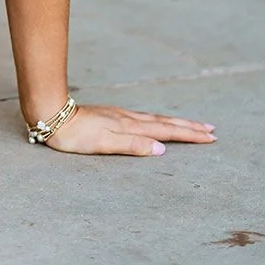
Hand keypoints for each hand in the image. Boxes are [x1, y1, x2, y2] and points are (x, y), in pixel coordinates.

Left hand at [42, 103, 216, 156]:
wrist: (53, 116)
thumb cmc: (76, 135)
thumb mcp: (105, 143)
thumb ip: (133, 145)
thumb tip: (162, 149)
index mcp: (131, 127)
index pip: (167, 131)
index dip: (189, 135)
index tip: (210, 137)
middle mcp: (130, 119)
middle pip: (166, 122)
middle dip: (189, 128)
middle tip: (211, 130)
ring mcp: (122, 117)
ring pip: (156, 119)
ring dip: (177, 123)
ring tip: (192, 125)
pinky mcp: (113, 116)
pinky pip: (145, 119)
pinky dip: (159, 121)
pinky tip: (158, 123)